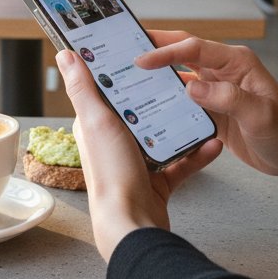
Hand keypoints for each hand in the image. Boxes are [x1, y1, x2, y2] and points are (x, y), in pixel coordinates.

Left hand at [56, 49, 222, 262]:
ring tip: (202, 108)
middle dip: (161, 95)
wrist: (133, 225)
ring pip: (164, 134)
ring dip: (184, 123)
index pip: (109, 90)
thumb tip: (65, 55)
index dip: (123, 71)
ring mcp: (137, 162)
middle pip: (140, 109)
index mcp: (96, 125)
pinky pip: (181, 162)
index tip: (142, 53)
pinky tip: (212, 143)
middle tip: (182, 77)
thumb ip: (82, 87)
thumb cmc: (112, 175)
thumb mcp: (97, 121)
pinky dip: (197, 153)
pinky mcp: (158, 181)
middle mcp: (115, 142)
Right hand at [134, 32, 277, 190]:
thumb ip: (228, 98)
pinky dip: (167, 102)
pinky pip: (184, 101)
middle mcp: (224, 72)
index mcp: (236, 63)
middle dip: (154, 50)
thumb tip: (191, 87)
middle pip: (182, 54)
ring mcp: (217, 91)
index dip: (165, 51)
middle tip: (124, 52)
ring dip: (157, 77)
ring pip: (180, 77)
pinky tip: (150, 107)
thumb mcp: (261, 115)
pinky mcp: (214, 111)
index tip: (141, 59)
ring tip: (129, 79)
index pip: (193, 48)